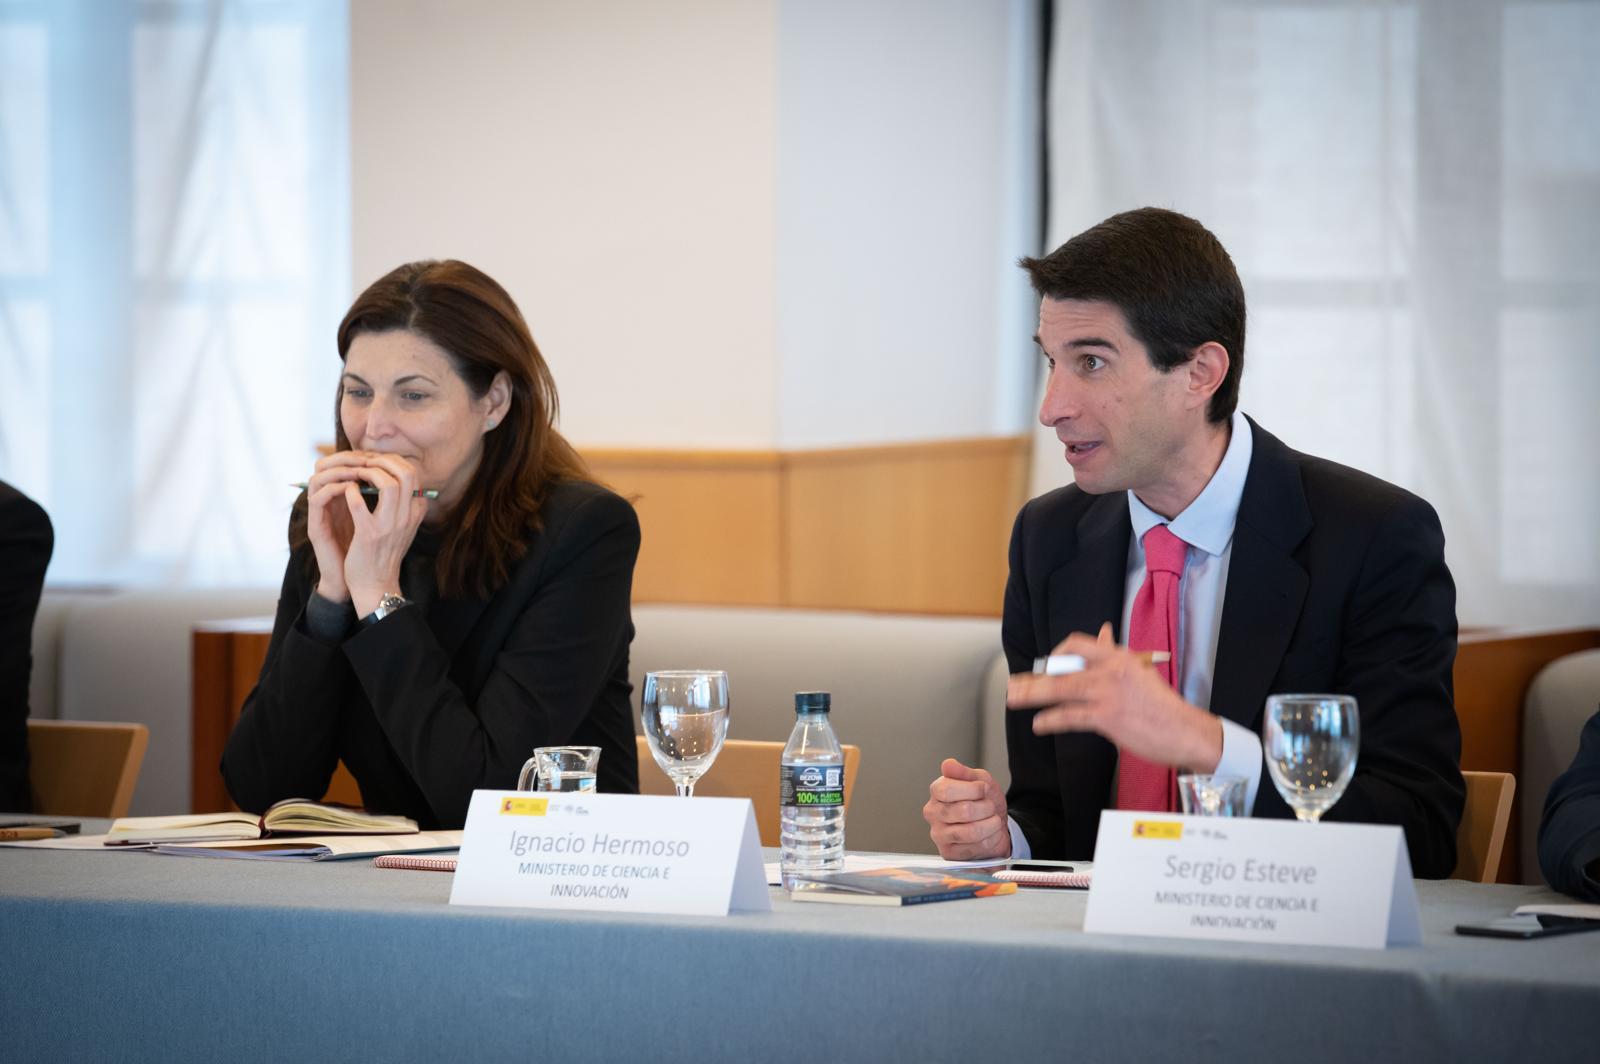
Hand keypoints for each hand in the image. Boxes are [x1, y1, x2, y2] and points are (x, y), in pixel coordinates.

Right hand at [303, 450, 373, 602]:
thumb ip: (388, 501)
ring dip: (341, 469)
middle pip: (325, 463)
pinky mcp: (315, 527)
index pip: (342, 464)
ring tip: (361, 469)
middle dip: (349, 457)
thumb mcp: (384, 521)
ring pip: (318, 476)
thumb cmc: (374, 552)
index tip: (380, 455)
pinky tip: (352, 488)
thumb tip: (409, 480)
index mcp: (342, 499)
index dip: (359, 455)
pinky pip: (318, 498)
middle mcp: (327, 502)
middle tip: (369, 457)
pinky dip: (335, 489)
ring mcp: (319, 514)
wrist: (362, 584)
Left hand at [341, 452, 428, 616]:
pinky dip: (350, 491)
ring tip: (356, 473)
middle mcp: (407, 517)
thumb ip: (403, 504)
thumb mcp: (403, 527)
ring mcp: (389, 525)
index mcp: (416, 513)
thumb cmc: (385, 553)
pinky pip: (358, 502)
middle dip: (385, 460)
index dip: (394, 462)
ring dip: (368, 472)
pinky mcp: (368, 533)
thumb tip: (392, 478)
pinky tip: (346, 491)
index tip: (378, 462)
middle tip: (367, 461)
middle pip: (407, 473)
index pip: (414, 475)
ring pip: (388, 483)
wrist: (376, 584)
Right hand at [923, 758, 1011, 860]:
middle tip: (990, 807)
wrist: (995, 825)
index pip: (947, 790)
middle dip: (987, 808)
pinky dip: (991, 839)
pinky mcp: (949, 853)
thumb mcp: (980, 780)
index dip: (973, 789)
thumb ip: (964, 772)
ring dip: (991, 825)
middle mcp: (933, 813)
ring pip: (971, 831)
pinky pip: (976, 847)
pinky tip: (990, 834)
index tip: (982, 789)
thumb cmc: (984, 801)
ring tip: (993, 820)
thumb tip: (948, 764)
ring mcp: (939, 834)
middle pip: (964, 811)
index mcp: (937, 792)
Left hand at [1006, 622, 1222, 771]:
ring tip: (1015, 699)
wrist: (1185, 730)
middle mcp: (1111, 670)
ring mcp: (1108, 693)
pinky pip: (1070, 716)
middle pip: (1062, 668)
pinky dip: (1050, 720)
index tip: (1046, 666)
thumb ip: (1115, 653)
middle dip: (1034, 677)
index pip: (1078, 644)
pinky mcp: (1107, 717)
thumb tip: (1103, 632)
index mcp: (1118, 657)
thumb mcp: (1139, 670)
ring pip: (1061, 690)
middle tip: (1014, 684)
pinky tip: (1040, 724)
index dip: (1057, 654)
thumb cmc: (1161, 704)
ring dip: (1033, 695)